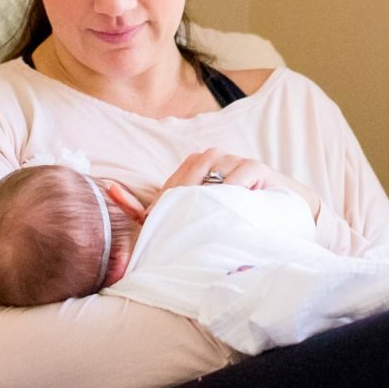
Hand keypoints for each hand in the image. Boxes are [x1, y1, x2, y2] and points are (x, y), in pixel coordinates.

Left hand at [145, 148, 320, 220]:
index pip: (173, 183)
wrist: (279, 210)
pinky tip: (233, 206)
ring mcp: (235, 160)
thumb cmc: (229, 213)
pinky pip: (242, 174)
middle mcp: (213, 156)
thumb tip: (109, 188)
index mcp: (195, 164)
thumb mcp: (191, 212)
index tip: (166, 230)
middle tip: (184, 229)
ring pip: (214, 173)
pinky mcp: (257, 168)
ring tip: (207, 220)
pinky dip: (235, 190)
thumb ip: (150, 207)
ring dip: (209, 197)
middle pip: (190, 176)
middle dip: (185, 203)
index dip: (168, 207)